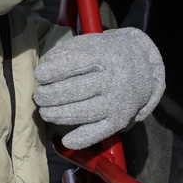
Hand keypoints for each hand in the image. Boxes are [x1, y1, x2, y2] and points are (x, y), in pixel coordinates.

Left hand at [32, 27, 165, 149]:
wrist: (144, 68)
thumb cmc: (109, 55)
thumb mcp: (93, 43)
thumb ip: (69, 50)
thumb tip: (46, 64)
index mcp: (106, 57)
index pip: (74, 64)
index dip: (52, 71)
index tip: (38, 75)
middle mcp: (113, 80)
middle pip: (75, 90)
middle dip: (49, 95)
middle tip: (39, 96)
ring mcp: (116, 101)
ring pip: (82, 112)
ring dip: (57, 115)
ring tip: (45, 112)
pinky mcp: (119, 119)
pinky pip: (98, 132)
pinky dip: (81, 139)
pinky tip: (66, 140)